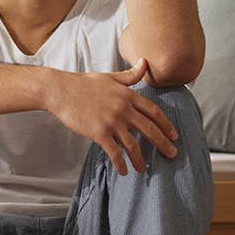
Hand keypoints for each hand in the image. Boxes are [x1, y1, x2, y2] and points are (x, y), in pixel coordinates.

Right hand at [45, 59, 177, 174]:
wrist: (60, 90)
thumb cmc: (83, 83)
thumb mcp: (110, 77)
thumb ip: (130, 75)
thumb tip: (145, 62)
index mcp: (128, 95)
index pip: (154, 112)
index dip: (166, 125)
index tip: (174, 135)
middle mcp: (123, 109)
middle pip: (149, 129)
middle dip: (163, 144)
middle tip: (172, 154)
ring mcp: (111, 122)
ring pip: (133, 144)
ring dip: (140, 159)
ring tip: (143, 169)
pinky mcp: (98, 133)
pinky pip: (114, 152)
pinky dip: (120, 163)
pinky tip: (123, 171)